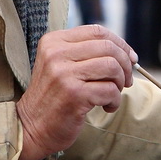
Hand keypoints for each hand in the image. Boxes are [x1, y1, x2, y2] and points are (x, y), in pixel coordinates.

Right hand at [15, 24, 136, 159]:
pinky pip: (110, 90)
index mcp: (54, 41)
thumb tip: (128, 53)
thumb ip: (86, 53)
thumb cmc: (53, 97)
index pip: (97, 31)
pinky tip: (106, 107)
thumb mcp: (60, 65)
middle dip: (125, 65)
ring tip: (113, 95)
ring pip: (112, 67)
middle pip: (108, 48)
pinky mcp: (74, 94)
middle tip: (126, 81)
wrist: (31, 128)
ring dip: (120, 83)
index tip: (130, 59)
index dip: (120, 44)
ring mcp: (64, 74)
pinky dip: (114, 101)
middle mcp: (56, 53)